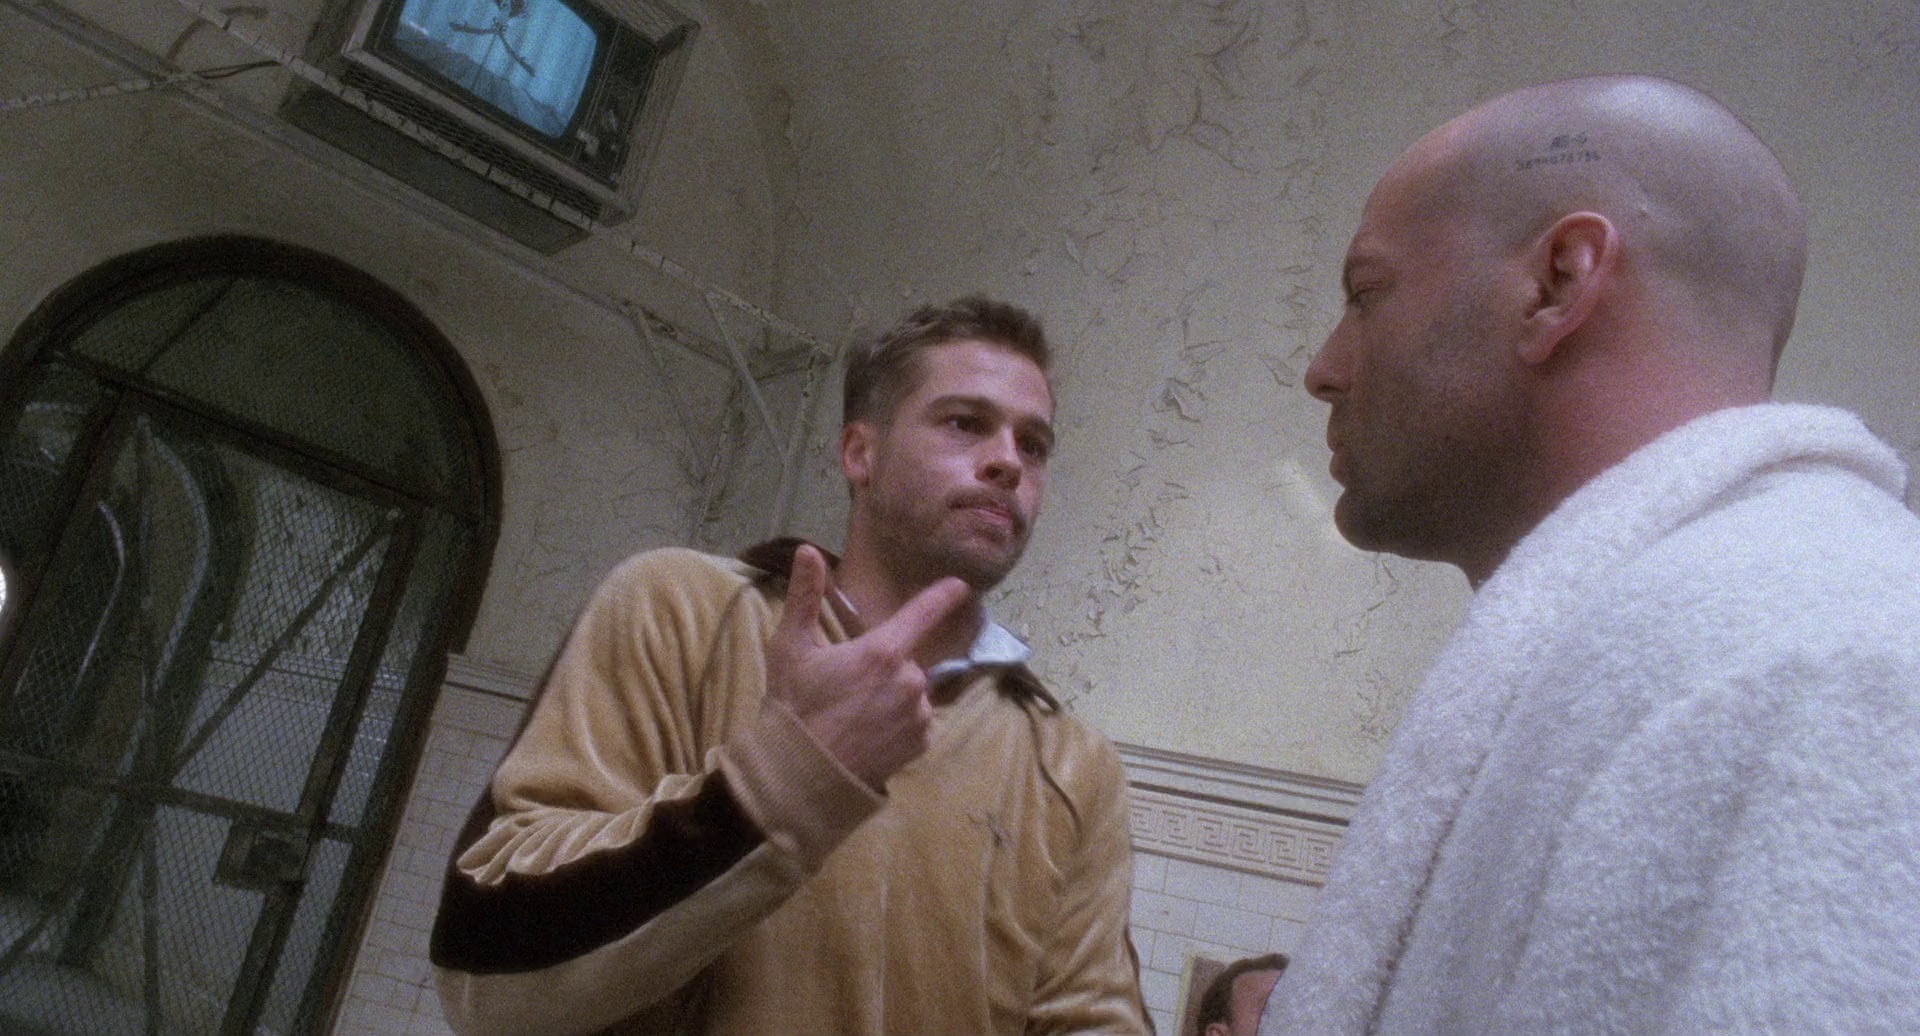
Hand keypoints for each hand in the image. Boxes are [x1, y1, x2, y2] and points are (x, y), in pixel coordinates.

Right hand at [764, 545, 972, 788]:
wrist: (799, 775)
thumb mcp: (790, 647)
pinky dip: (901, 723)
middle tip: (846, 687)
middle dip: (883, 667)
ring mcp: (919, 714)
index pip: (923, 613)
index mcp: (882, 651)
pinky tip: (870, 733)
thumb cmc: (793, 706)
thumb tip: (807, 550)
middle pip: (905, 660)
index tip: (959, 586)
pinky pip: (918, 722)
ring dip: (893, 696)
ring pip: (912, 692)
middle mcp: (910, 680)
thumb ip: (805, 596)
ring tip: (855, 714)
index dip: (942, 596)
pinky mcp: (921, 744)